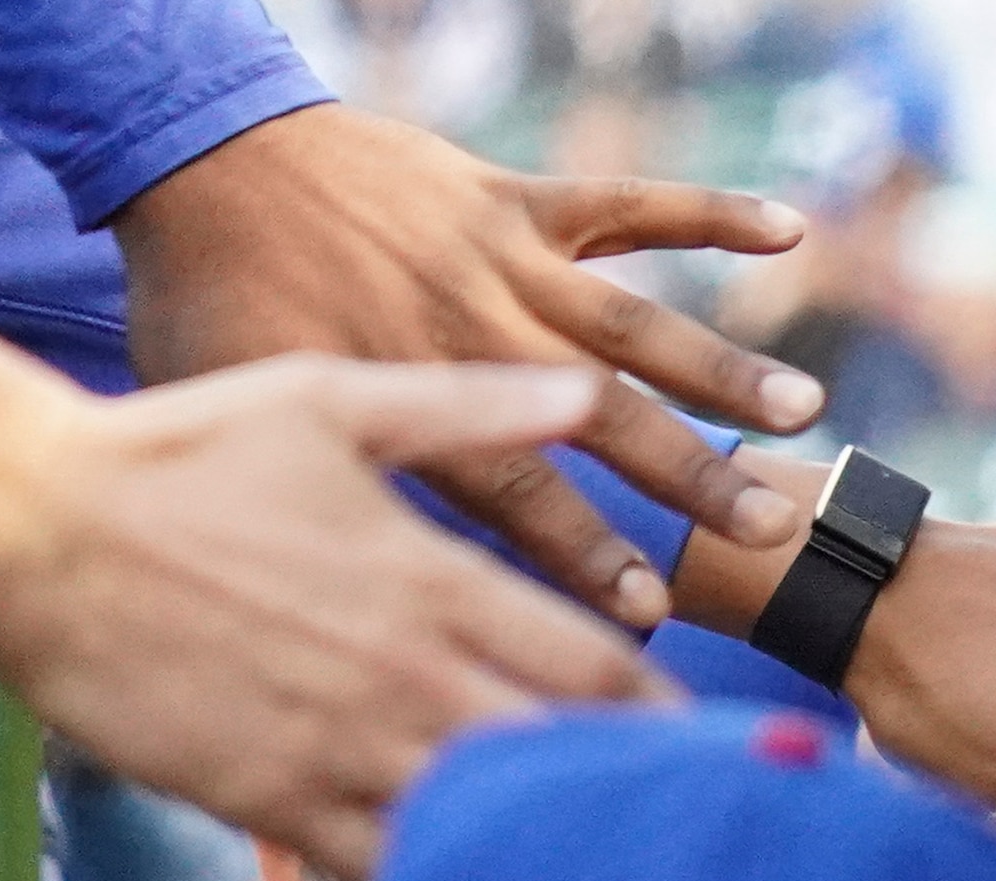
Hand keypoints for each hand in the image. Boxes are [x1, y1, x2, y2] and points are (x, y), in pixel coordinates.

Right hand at [0, 323, 666, 880]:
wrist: (26, 518)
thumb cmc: (175, 451)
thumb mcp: (328, 400)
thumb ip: (468, 408)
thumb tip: (585, 394)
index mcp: (437, 583)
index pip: (599, 673)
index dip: (667, 724)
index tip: (710, 755)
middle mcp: (407, 673)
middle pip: (564, 762)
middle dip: (628, 801)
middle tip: (678, 838)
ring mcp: (341, 742)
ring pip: (485, 826)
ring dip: (544, 854)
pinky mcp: (270, 795)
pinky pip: (381, 870)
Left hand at [114, 105, 818, 619]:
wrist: (191, 154)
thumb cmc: (211, 300)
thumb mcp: (252, 413)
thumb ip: (333, 491)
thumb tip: (374, 596)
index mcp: (420, 392)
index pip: (523, 495)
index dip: (589, 554)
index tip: (653, 612)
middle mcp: (481, 329)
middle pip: (608, 417)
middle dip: (693, 475)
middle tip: (770, 529)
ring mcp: (506, 259)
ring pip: (637, 322)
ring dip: (724, 366)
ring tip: (805, 411)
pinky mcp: (514, 199)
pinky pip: (625, 204)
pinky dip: (706, 210)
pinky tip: (788, 227)